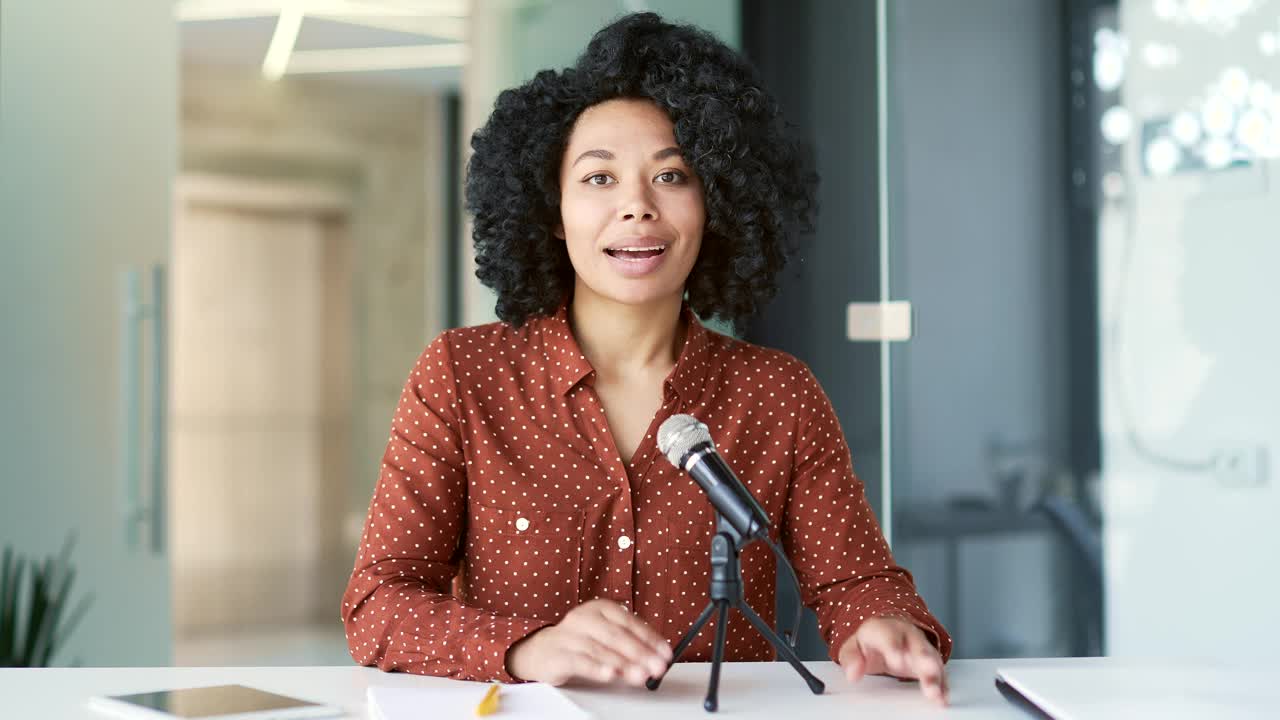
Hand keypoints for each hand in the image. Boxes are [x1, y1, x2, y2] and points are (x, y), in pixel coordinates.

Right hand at [506, 599, 672, 686]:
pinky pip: (580, 662)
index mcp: (600, 608)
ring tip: (640, 675)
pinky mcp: (558, 654)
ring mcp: (569, 635)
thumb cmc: (580, 642)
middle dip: (640, 653)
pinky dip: (597, 669)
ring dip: (624, 664)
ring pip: (600, 649)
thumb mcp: (606, 636)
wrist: (542, 650)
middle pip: (616, 635)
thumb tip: (657, 658)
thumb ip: (630, 644)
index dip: (650, 638)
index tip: (666, 654)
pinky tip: (610, 675)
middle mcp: (584, 617)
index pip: (629, 622)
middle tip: (657, 667)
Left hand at [838, 615, 948, 706]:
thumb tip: (853, 673)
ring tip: (936, 694)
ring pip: (932, 660)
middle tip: (928, 672)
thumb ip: (851, 658)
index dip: (894, 648)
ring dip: (936, 676)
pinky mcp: (930, 661)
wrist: (886, 632)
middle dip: (924, 660)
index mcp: (885, 630)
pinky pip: (939, 672)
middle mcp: (907, 636)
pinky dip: (942, 685)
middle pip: (918, 647)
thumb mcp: (853, 646)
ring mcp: (921, 647)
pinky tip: (942, 698)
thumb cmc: (870, 641)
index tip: (897, 660)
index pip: (890, 637)